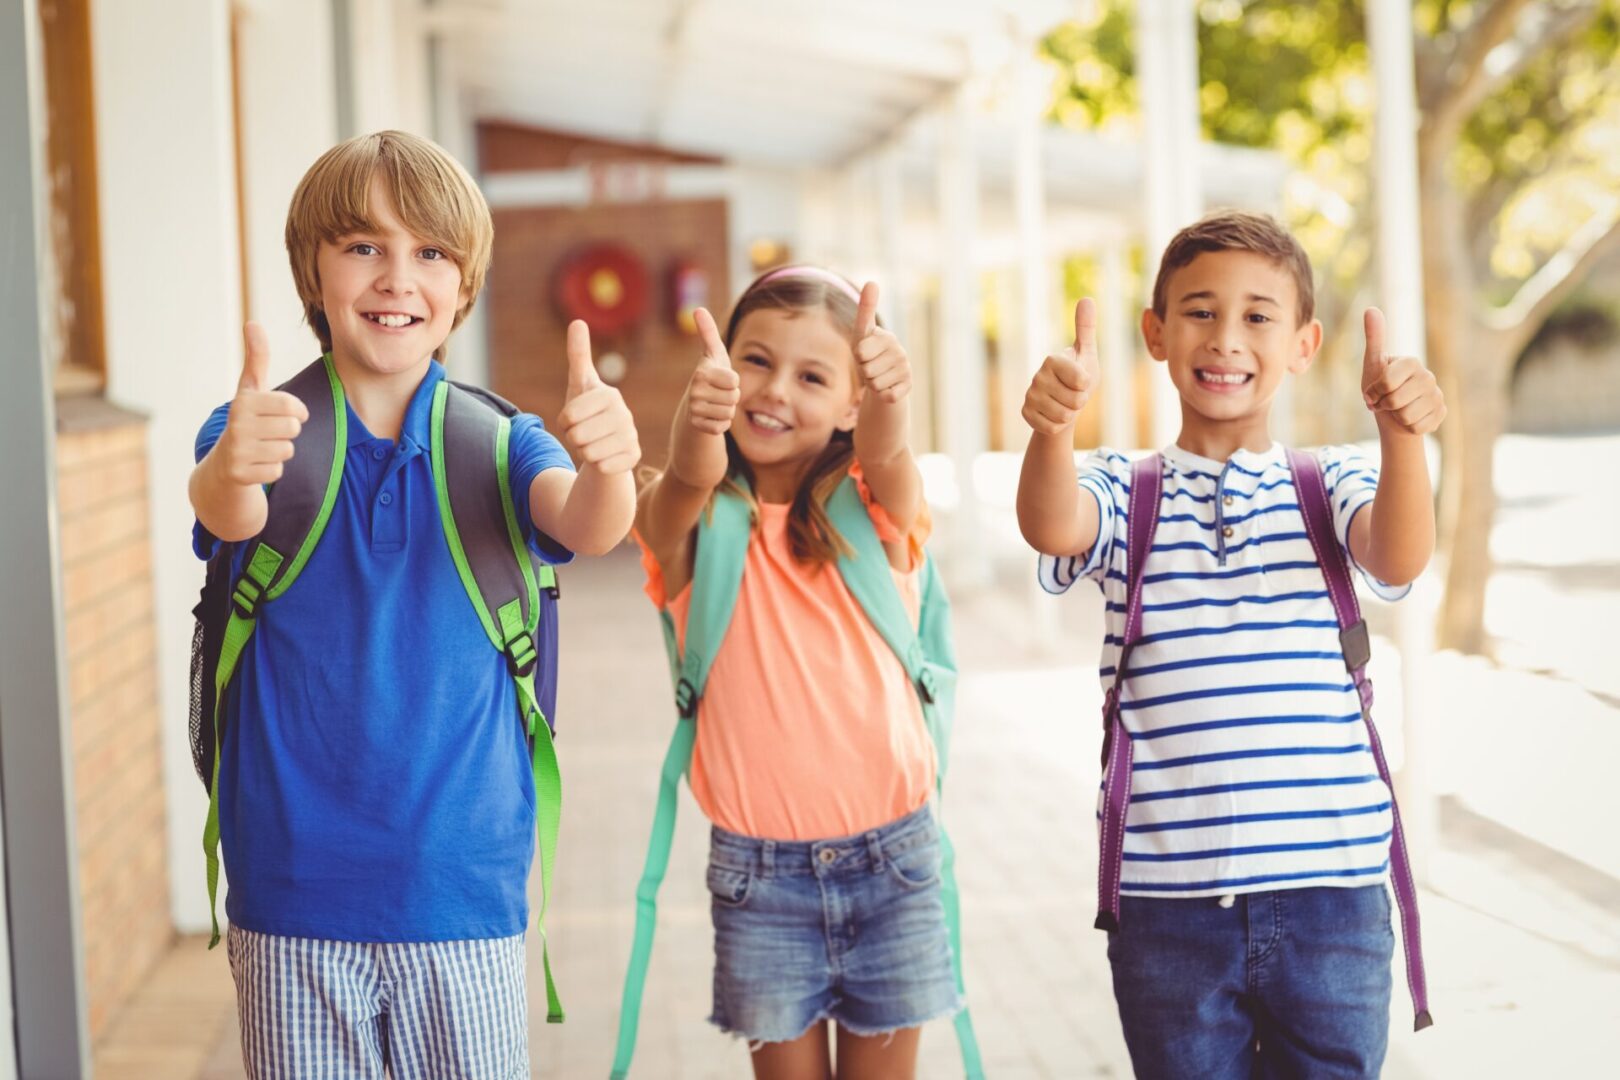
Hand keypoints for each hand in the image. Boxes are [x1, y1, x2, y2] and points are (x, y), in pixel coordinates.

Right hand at [215, 322, 308, 486]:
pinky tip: (256, 465)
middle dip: (287, 432)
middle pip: (293, 428)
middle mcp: (236, 424)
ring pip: (287, 450)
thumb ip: (256, 358)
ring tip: (262, 448)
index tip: (285, 413)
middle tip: (269, 433)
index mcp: (243, 402)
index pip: (293, 406)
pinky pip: (278, 470)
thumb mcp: (250, 389)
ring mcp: (236, 450)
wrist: (223, 464)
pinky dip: (272, 469)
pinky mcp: (239, 474)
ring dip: (280, 451)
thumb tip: (252, 322)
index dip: (297, 412)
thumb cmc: (247, 420)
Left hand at [559, 320, 640, 474]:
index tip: (575, 418)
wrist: (608, 444)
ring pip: (587, 453)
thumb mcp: (580, 384)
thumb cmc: (589, 412)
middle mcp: (624, 414)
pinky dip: (597, 466)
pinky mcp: (634, 458)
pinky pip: (600, 467)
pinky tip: (605, 457)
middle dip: (573, 438)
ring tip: (594, 443)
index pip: (568, 416)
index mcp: (609, 395)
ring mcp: (631, 437)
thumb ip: (578, 354)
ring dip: (584, 452)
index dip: (564, 422)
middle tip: (585, 433)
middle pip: (576, 436)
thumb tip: (578, 321)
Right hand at [686, 308, 740, 434]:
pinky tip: (712, 416)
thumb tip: (698, 309)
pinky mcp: (698, 426)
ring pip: (729, 413)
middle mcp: (695, 392)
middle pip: (734, 397)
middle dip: (732, 396)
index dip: (733, 380)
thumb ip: (708, 331)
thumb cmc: (711, 374)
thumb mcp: (713, 353)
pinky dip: (722, 423)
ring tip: (716, 403)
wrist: (696, 403)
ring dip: (727, 409)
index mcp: (701, 373)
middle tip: (719, 392)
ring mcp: (695, 410)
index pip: (734, 381)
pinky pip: (722, 427)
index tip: (722, 378)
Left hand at [851, 282, 910, 404]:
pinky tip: (887, 386)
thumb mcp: (861, 332)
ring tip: (878, 375)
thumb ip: (866, 309)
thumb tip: (872, 281)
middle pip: (866, 370)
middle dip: (864, 372)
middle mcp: (899, 351)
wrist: (883, 378)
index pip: (861, 351)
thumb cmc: (868, 352)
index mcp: (886, 337)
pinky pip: (886, 395)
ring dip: (872, 384)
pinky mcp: (908, 385)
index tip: (864, 351)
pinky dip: (882, 395)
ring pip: (875, 384)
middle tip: (870, 367)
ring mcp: (905, 369)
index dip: (858, 355)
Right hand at [1022, 297, 1097, 435]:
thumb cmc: (1078, 377)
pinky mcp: (1026, 414)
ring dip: (1070, 415)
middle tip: (1072, 395)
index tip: (1081, 380)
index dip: (1087, 386)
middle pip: (1076, 401)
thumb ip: (1086, 329)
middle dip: (1080, 402)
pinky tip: (1053, 415)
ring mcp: (1030, 396)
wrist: (1061, 403)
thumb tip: (1086, 298)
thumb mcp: (1087, 354)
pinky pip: (1052, 428)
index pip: (1082, 382)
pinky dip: (1058, 426)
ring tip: (1064, 404)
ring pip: (1064, 417)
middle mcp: (1037, 376)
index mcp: (1052, 359)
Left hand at [1361, 307, 1444, 435]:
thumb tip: (1371, 309)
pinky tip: (1409, 419)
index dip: (1374, 391)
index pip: (1386, 382)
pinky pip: (1417, 428)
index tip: (1373, 392)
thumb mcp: (1373, 363)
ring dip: (1395, 417)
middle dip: (1384, 405)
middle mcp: (1428, 376)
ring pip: (1406, 416)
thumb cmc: (1380, 387)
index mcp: (1411, 362)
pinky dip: (1407, 427)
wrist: (1392, 414)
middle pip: (1396, 400)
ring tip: (1396, 410)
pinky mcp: (1441, 414)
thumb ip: (1374, 338)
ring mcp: (1437, 396)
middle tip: (1384, 402)